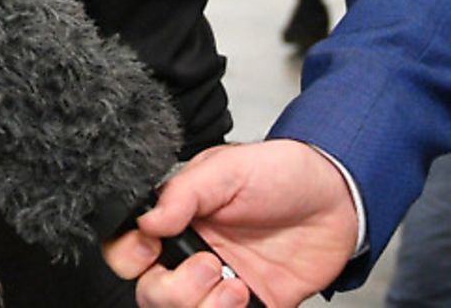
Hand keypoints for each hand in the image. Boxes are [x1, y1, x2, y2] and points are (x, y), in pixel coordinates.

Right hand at [102, 140, 356, 307]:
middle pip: (150, 293)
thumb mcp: (226, 169)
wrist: (338, 198)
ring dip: (202, 305)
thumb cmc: (279, 173)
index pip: (127, 248)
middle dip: (171, 290)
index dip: (127, 257)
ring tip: (233, 282)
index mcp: (175, 220)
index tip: (150, 249)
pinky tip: (246, 296)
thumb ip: (183, 193)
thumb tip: (147, 221)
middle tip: (208, 264)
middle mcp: (191, 255)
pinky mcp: (255, 304)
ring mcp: (221, 284)